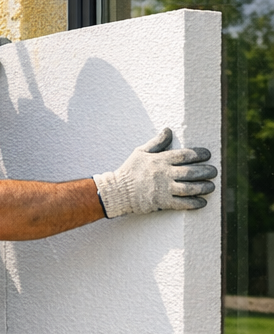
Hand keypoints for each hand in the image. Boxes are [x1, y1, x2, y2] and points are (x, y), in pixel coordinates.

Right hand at [93, 127, 216, 217]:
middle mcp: (164, 174)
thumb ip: (157, 142)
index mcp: (159, 160)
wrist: (118, 190)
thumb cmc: (130, 170)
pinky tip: (202, 202)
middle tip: (214, 171)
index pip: (184, 155)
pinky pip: (182, 203)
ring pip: (189, 188)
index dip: (198, 154)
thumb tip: (168, 130)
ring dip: (203, 187)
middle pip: (190, 172)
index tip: (208, 154)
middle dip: (205, 171)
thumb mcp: (140, 152)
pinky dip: (194, 203)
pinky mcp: (163, 202)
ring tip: (211, 186)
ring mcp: (164, 189)